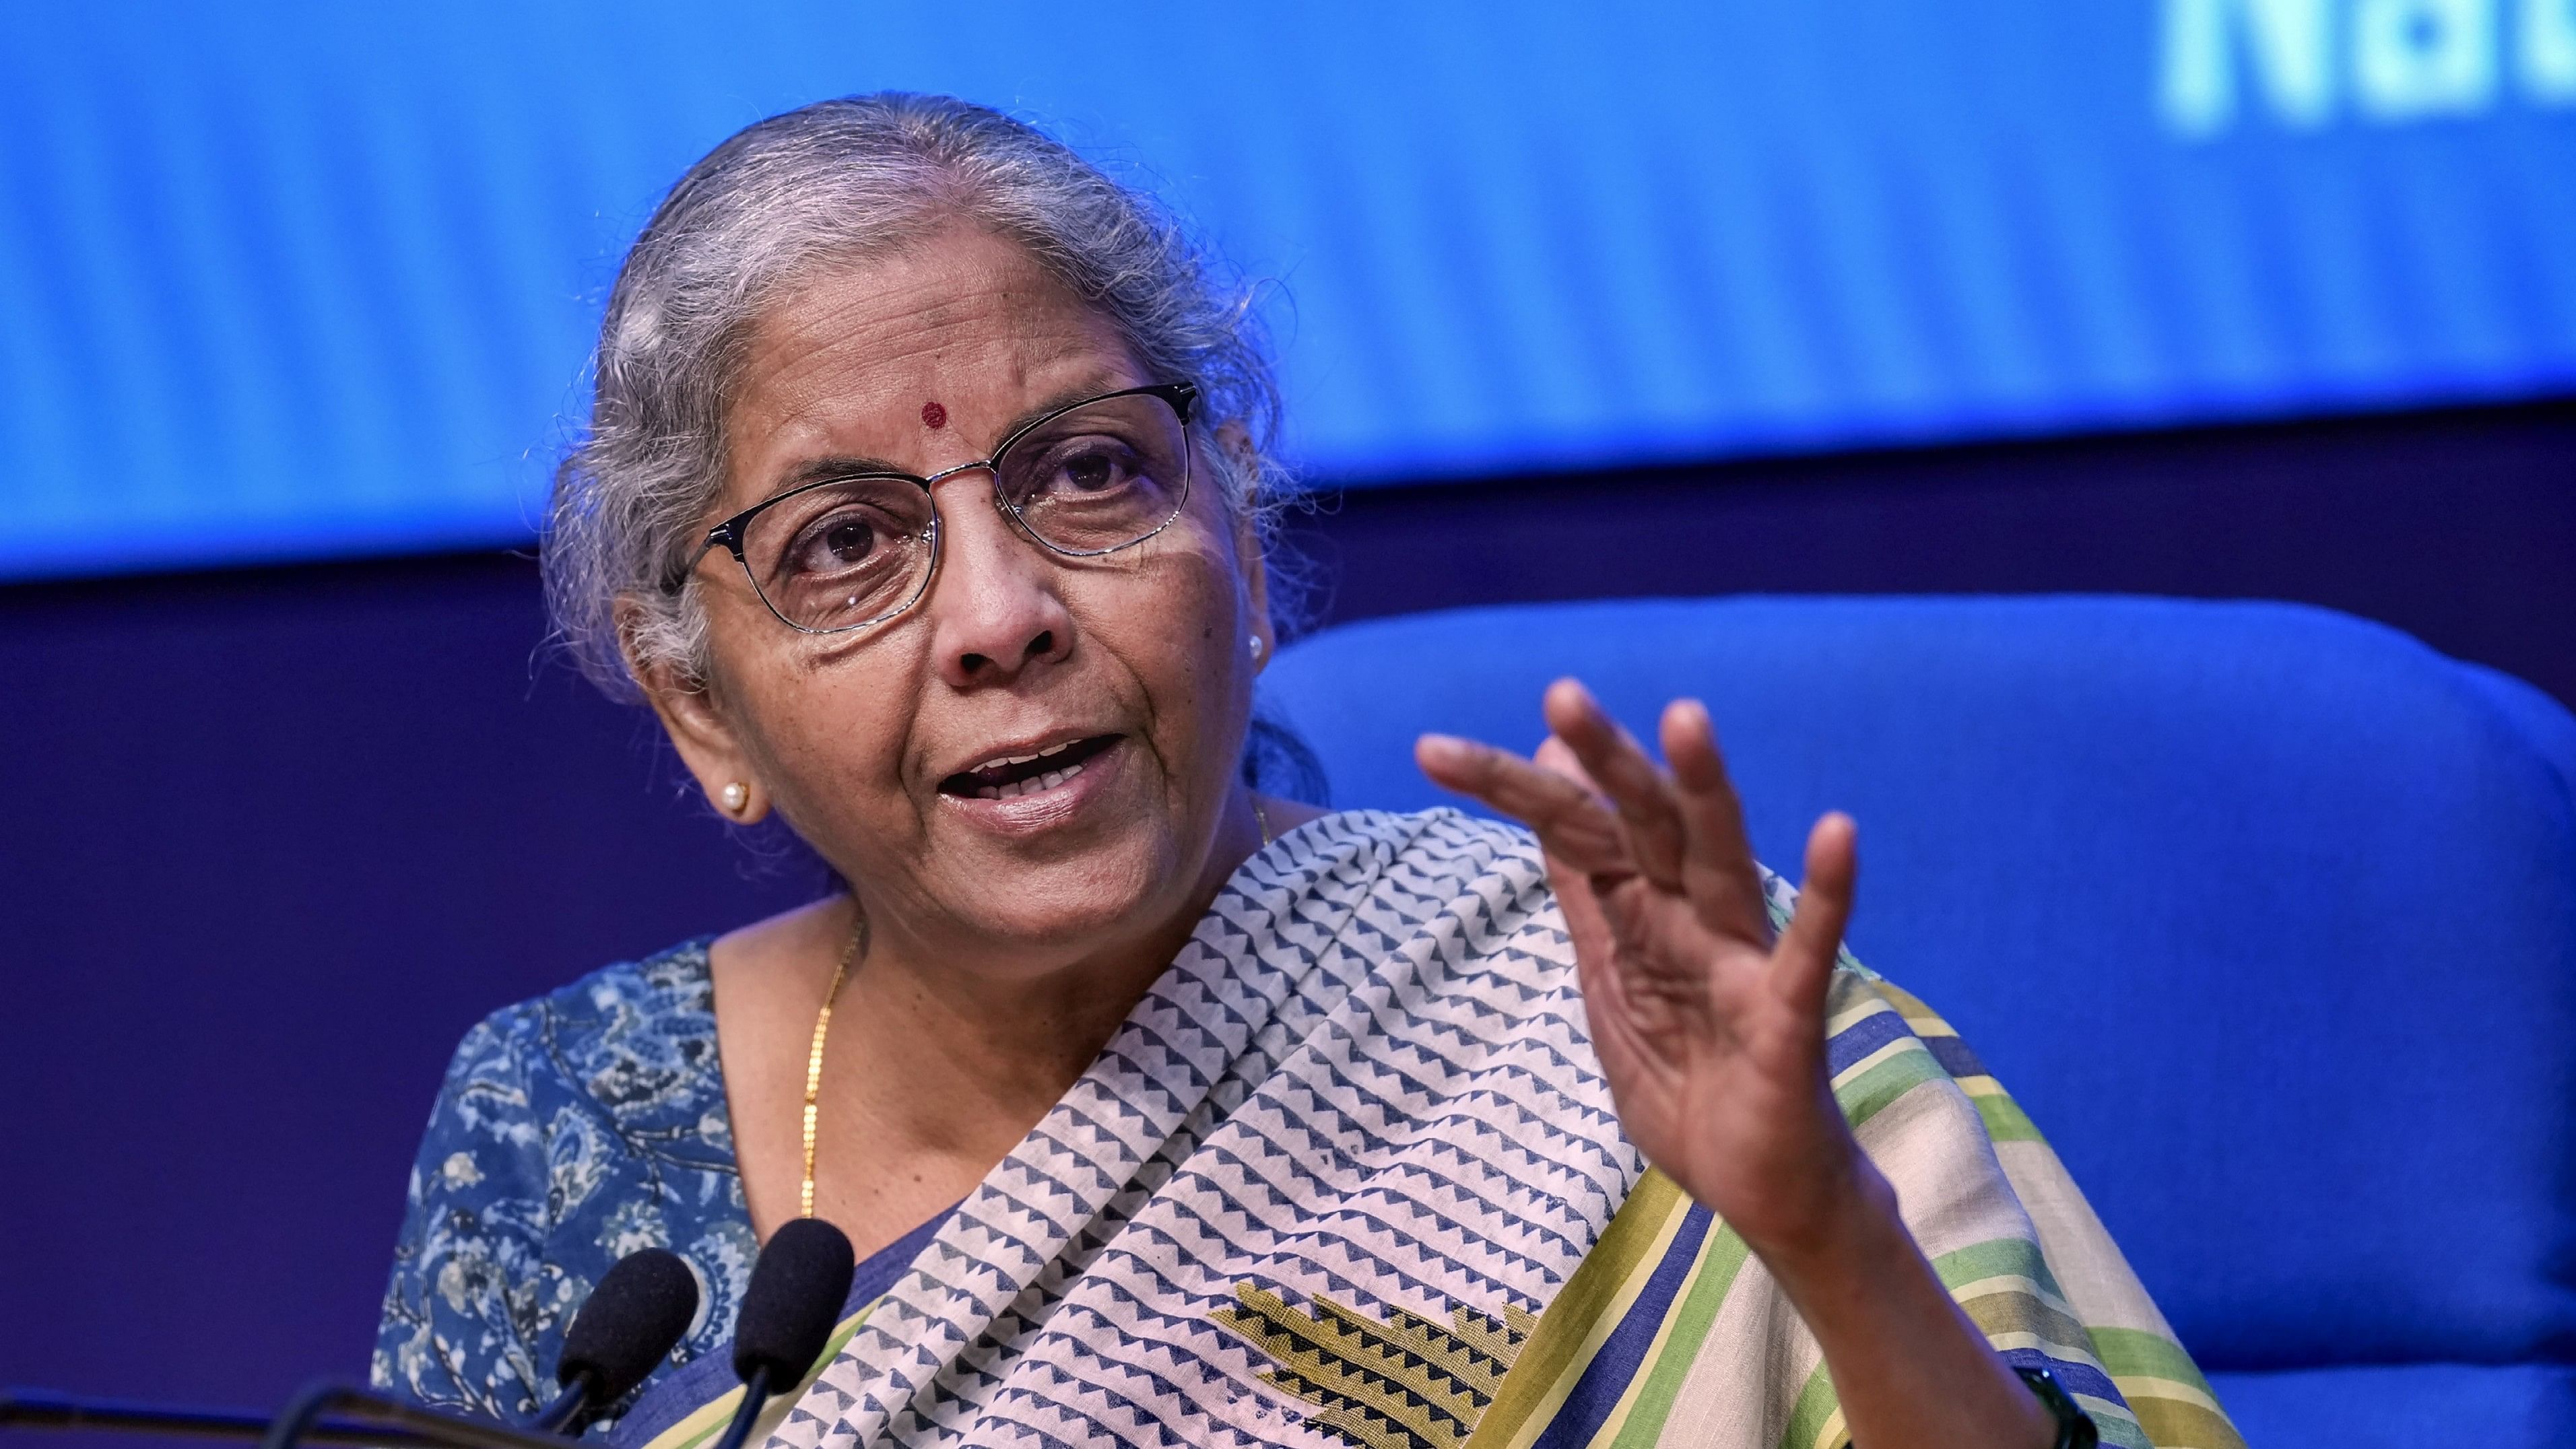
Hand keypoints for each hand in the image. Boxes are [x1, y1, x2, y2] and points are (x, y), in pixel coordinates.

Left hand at [1415, 678, 1872, 1254]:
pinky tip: (1837, 832)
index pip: (1573, 828)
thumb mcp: (1606, 970)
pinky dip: (1828, 893)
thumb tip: (1552, 776)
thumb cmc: (1684, 1075)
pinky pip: (1806, 949)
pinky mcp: (1785, 1014)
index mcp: (1642, 907)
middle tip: (1560, 694)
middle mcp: (1693, 914)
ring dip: (1704, 789)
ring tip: (1684, 718)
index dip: (1509, 789)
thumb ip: (1583, 880)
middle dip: (1605, 761)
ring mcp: (1741, 958)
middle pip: (1643, 822)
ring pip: (1719, 860)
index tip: (1431, 750)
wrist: (1754, 1184)